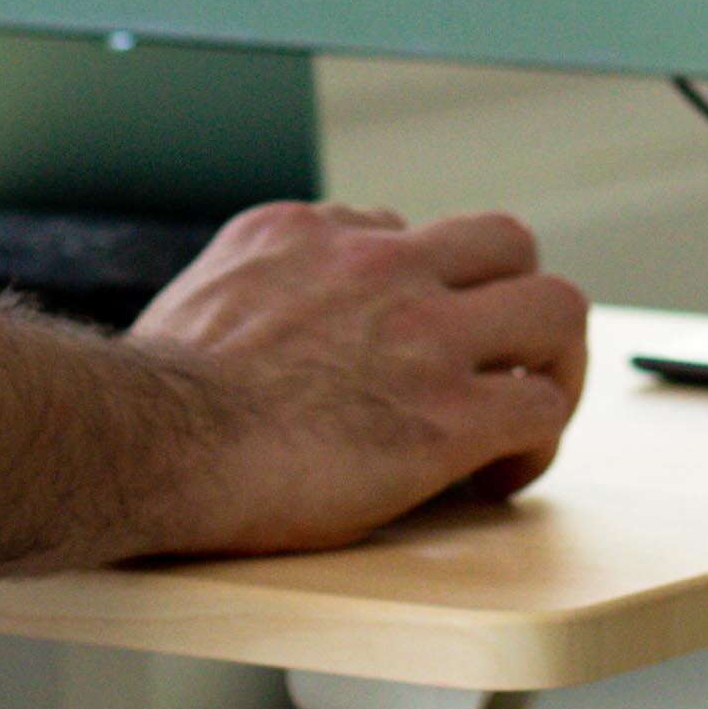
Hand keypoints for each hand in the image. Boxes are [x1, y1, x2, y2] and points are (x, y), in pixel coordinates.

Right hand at [128, 201, 587, 555]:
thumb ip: (254, 295)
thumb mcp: (200, 298)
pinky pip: (540, 408)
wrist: (152, 442)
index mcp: (310, 233)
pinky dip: (536, 443)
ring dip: (552, 363)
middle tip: (501, 358)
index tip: (409, 342)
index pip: (405, 232)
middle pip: (506, 242)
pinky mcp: (450, 414)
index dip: (420, 292)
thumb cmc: (153, 399)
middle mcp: (380, 265)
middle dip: (514, 299)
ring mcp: (425, 335)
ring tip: (528, 408)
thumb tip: (258, 330)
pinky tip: (501, 476)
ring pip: (555, 309)